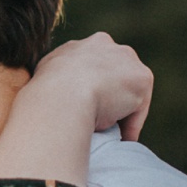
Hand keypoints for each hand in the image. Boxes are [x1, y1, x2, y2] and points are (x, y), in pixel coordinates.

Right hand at [32, 33, 152, 141]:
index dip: (89, 91)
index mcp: (79, 46)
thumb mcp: (44, 80)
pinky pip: (138, 108)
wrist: (62, 95)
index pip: (92, 68)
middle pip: (113, 75)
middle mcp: (105, 45)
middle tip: (101, 123)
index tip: (84, 112)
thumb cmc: (45, 95)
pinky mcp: (142, 78)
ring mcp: (126, 59)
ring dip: (122, 112)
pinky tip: (121, 141)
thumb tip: (57, 97)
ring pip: (127, 91)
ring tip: (113, 137)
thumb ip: (58, 80)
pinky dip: (131, 126)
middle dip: (110, 96)